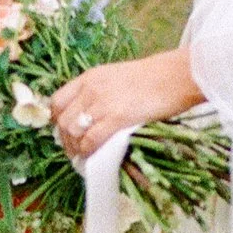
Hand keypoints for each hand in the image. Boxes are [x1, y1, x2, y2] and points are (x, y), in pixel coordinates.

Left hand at [52, 49, 204, 161]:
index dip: (57, 120)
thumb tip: (90, 116)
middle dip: (65, 139)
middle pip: (63, 120)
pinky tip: (92, 157)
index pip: (57, 101)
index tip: (64, 131)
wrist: (175, 76)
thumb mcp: (116, 77)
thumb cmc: (153, 78)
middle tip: (73, 150)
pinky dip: (88, 151)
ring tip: (82, 156)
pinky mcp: (116, 118)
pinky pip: (91, 140)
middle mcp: (91, 89)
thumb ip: (99, 92)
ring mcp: (102, 103)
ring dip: (75, 148)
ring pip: (73, 132)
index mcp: (90, 77)